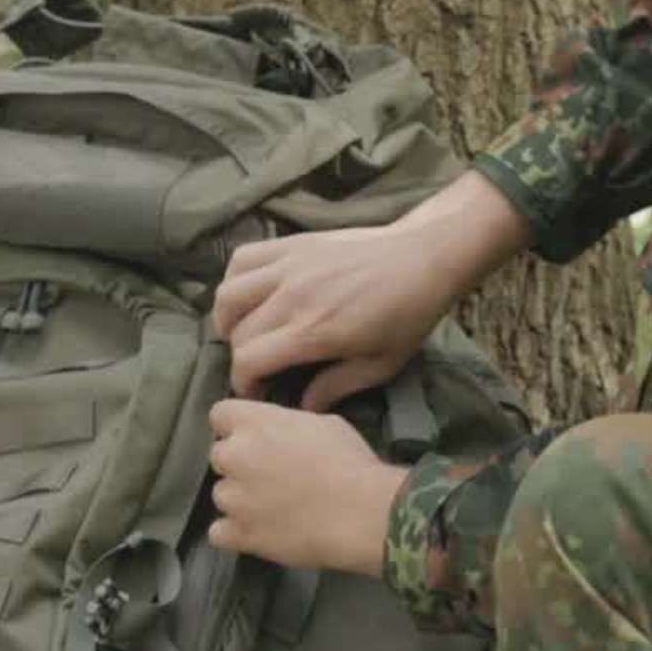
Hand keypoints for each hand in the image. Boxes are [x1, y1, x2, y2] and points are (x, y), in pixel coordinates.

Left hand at [204, 400, 403, 575]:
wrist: (360, 513)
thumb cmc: (350, 463)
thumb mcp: (324, 424)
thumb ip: (288, 426)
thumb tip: (283, 436)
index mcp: (254, 422)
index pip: (220, 415)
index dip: (236, 426)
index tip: (254, 437)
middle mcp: (234, 456)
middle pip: (219, 456)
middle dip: (240, 465)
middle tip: (271, 476)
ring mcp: (233, 498)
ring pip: (221, 495)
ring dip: (240, 500)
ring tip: (272, 509)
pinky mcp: (239, 533)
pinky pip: (219, 533)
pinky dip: (234, 533)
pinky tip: (257, 532)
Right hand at [214, 170, 527, 409]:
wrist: (423, 257)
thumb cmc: (407, 315)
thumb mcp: (381, 365)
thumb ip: (336, 387)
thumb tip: (302, 406)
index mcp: (312, 331)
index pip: (248, 361)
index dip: (244, 384)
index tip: (258, 392)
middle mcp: (291, 297)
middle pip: (238, 333)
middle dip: (242, 358)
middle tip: (260, 368)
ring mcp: (288, 266)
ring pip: (228, 294)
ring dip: (229, 319)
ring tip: (245, 330)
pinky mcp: (291, 244)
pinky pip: (242, 258)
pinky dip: (236, 278)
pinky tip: (252, 293)